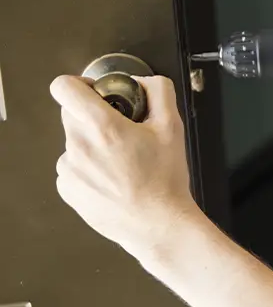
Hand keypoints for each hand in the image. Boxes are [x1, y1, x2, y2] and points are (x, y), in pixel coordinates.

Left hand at [50, 74, 199, 259]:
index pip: (64, 88)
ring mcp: (70, 169)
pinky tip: (113, 179)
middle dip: (94, 117)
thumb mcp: (173, 128)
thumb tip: (143, 82)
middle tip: (121, 131)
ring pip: (74, 142)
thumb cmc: (164, 181)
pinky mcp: (67, 188)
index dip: (78, 84)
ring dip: (92, 145)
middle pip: (72, 114)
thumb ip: (159, 92)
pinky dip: (89, 168)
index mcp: (103, 127)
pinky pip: (73, 167)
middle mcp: (79, 146)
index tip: (93, 92)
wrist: (157, 224)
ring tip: (121, 163)